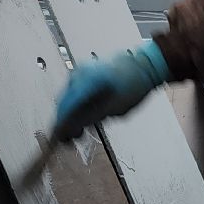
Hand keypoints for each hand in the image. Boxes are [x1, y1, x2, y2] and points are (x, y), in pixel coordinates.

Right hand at [52, 41, 169, 140]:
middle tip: (70, 136)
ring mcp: (82, 71)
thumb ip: (90, 119)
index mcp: (88, 83)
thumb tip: (73, 128)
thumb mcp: (114, 109)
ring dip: (70, 112)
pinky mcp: (85, 71)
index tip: (60, 138)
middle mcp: (81, 75)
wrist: (143, 65)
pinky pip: (74, 90)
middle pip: (64, 103)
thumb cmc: (135, 83)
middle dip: (65, 121)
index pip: (66, 108)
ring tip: (79, 127)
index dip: (61, 126)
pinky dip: (76, 103)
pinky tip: (83, 113)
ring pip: (68, 97)